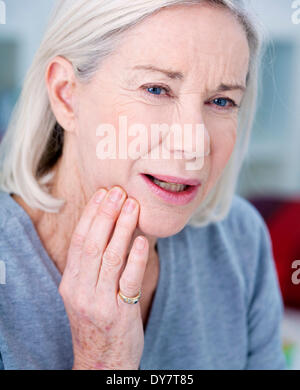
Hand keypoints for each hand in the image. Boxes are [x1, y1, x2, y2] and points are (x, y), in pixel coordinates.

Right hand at [58, 186, 148, 369]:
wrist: (101, 362)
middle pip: (92, 244)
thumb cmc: (97, 321)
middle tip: (118, 192)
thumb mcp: (85, 293)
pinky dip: (136, 258)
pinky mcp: (121, 313)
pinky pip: (128, 280)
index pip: (79, 240)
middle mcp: (81, 291)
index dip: (91, 214)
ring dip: (122, 228)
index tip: (102, 193)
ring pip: (110, 257)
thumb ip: (92, 265)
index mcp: (70, 282)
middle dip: (106, 214)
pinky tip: (142, 240)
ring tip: (132, 206)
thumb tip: (109, 227)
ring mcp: (100, 302)